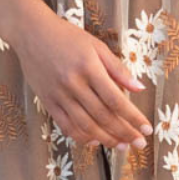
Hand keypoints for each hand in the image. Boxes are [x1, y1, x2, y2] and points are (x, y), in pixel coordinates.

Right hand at [11, 4, 152, 150]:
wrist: (31, 33)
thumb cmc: (67, 36)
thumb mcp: (96, 46)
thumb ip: (118, 69)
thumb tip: (140, 88)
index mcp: (89, 68)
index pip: (116, 100)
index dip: (133, 118)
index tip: (147, 129)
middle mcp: (74, 84)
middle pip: (103, 116)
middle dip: (124, 133)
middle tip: (140, 143)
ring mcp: (59, 95)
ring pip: (85, 125)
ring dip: (106, 139)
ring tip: (122, 146)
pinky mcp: (48, 101)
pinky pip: (66, 125)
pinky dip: (81, 136)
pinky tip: (95, 141)